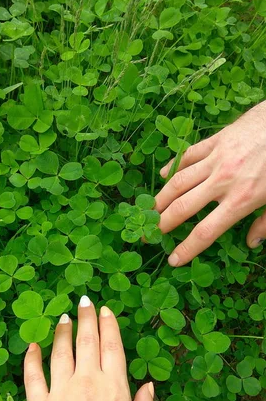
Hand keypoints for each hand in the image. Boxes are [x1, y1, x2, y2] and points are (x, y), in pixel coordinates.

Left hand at [16, 296, 154, 400]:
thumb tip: (148, 385)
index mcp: (115, 389)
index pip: (112, 346)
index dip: (108, 325)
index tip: (105, 310)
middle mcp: (87, 383)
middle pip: (86, 341)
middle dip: (85, 317)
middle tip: (84, 301)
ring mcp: (59, 393)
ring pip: (59, 351)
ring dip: (61, 331)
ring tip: (62, 317)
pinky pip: (32, 375)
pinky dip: (32, 358)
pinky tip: (33, 346)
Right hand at [155, 100, 265, 266]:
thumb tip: (252, 243)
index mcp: (241, 200)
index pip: (205, 232)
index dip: (186, 248)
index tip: (173, 259)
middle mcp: (223, 181)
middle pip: (183, 207)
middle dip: (162, 223)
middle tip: (148, 234)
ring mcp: (217, 159)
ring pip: (179, 181)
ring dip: (161, 198)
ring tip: (150, 210)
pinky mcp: (217, 140)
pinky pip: (189, 155)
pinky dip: (174, 166)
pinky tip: (164, 176)